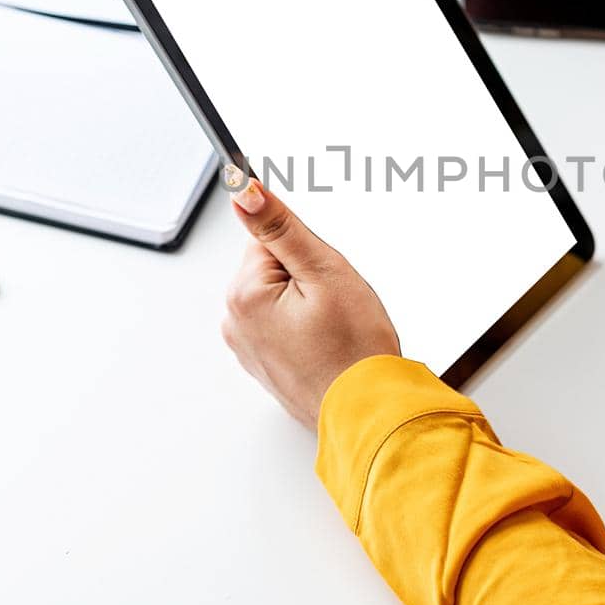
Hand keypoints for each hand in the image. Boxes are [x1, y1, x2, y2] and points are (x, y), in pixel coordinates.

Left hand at [221, 175, 399, 428]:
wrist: (369, 413)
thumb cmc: (354, 351)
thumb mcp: (324, 271)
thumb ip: (280, 227)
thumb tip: (244, 191)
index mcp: (243, 294)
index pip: (271, 239)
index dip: (309, 252)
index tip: (326, 279)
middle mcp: (235, 322)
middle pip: (274, 267)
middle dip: (309, 278)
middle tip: (336, 307)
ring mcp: (248, 347)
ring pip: (281, 297)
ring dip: (310, 304)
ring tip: (334, 329)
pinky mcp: (265, 363)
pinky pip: (284, 326)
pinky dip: (307, 329)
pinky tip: (328, 345)